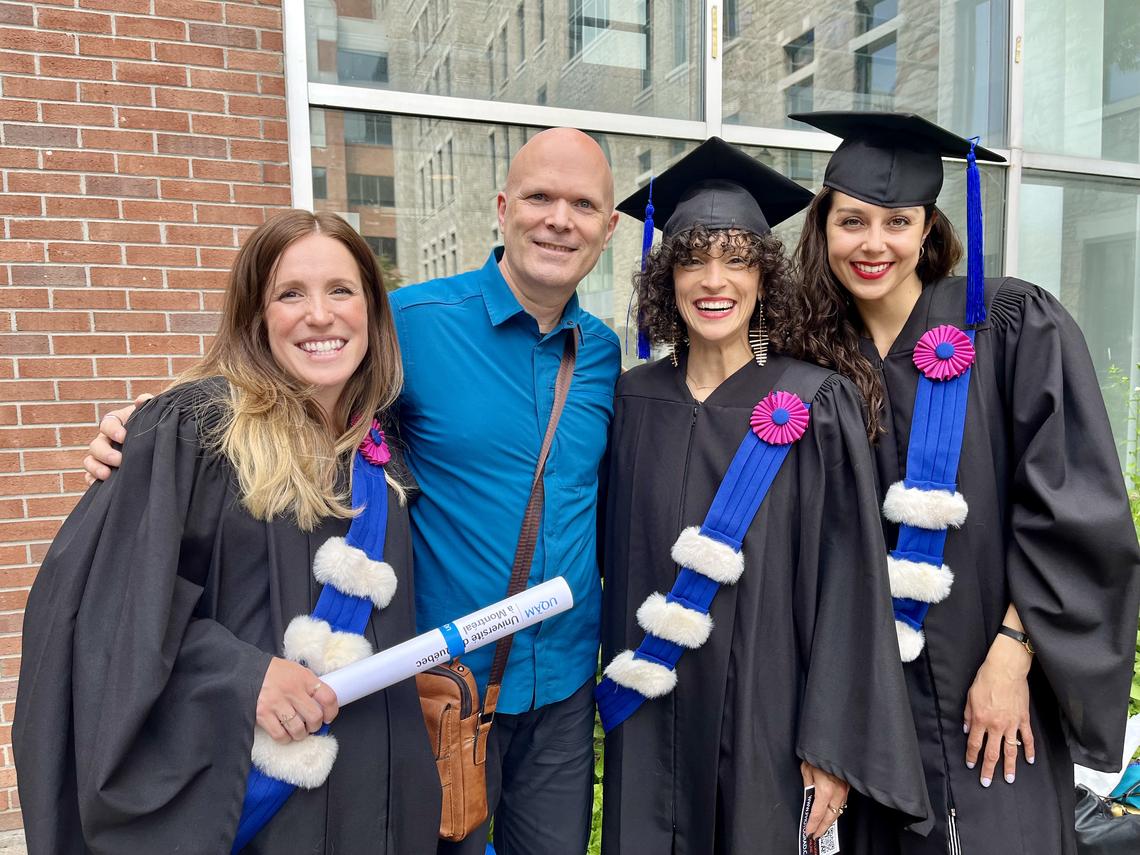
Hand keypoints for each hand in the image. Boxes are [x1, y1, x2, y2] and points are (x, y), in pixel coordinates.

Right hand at [83, 395, 150, 483]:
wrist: (157, 441)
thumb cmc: (153, 425)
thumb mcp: (152, 413)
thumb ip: (148, 404)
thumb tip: (141, 400)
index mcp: (115, 423)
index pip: (107, 423)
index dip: (112, 430)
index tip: (124, 437)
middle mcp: (105, 439)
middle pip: (96, 445)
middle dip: (105, 453)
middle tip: (119, 460)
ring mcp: (102, 456)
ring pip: (89, 461)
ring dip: (96, 468)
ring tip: (107, 475)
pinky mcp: (102, 471)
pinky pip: (89, 476)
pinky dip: (91, 480)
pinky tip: (102, 484)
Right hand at [256, 657, 339, 742]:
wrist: (247, 671)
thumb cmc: (275, 672)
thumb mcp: (297, 671)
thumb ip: (310, 685)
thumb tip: (323, 705)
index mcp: (304, 678)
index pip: (328, 697)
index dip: (332, 711)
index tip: (328, 717)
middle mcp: (292, 691)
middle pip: (314, 717)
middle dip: (315, 726)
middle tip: (311, 725)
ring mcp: (276, 703)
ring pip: (298, 729)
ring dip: (300, 734)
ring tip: (298, 730)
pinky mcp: (263, 715)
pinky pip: (280, 735)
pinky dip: (285, 738)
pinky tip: (285, 733)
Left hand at [800, 760, 848, 839]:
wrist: (833, 744)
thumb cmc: (818, 753)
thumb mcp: (807, 769)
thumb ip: (808, 785)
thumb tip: (809, 795)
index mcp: (825, 789)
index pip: (817, 813)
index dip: (812, 824)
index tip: (808, 831)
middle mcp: (837, 792)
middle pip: (830, 817)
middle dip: (822, 827)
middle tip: (816, 835)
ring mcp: (844, 790)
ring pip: (838, 811)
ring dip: (830, 821)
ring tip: (823, 827)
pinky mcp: (848, 786)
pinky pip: (842, 803)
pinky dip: (836, 811)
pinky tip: (831, 813)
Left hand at [964, 636, 1033, 787]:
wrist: (1006, 670)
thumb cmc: (986, 680)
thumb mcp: (969, 697)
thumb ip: (968, 716)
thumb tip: (967, 730)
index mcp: (981, 720)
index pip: (975, 744)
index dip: (972, 756)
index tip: (970, 765)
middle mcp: (996, 725)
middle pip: (992, 752)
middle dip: (988, 769)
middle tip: (987, 782)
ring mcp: (1012, 724)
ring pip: (1011, 750)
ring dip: (1010, 766)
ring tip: (1009, 778)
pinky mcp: (1023, 719)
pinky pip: (1027, 738)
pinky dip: (1029, 750)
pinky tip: (1029, 760)